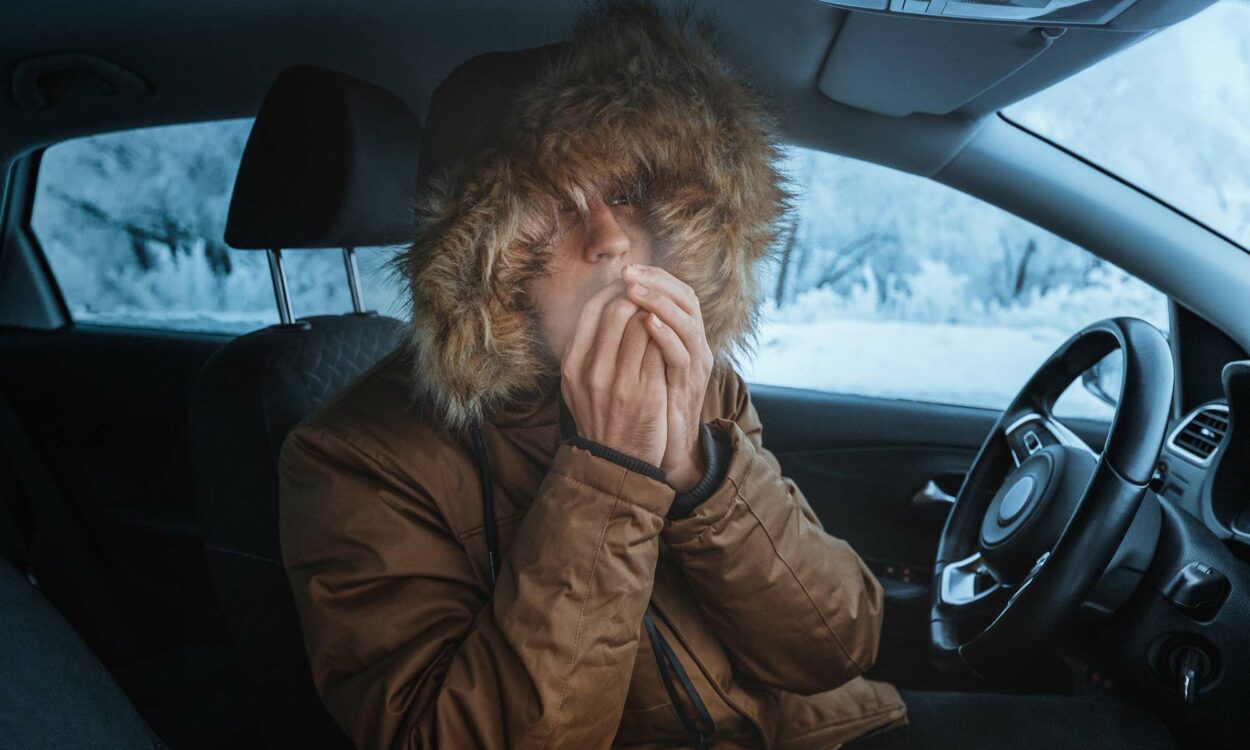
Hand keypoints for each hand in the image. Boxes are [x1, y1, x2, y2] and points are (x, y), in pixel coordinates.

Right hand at [560, 280, 668, 467]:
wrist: (615, 462)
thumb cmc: (600, 418)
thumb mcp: (578, 386)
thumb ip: (584, 351)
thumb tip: (599, 308)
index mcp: (572, 365)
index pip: (591, 310)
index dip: (612, 291)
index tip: (628, 286)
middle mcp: (592, 371)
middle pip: (616, 311)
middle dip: (637, 295)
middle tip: (651, 293)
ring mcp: (619, 382)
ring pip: (641, 325)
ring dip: (655, 312)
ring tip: (662, 311)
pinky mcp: (646, 393)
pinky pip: (659, 349)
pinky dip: (666, 335)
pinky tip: (673, 333)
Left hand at [622, 265, 712, 491]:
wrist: (666, 448)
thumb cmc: (650, 405)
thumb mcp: (640, 363)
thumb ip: (632, 336)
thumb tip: (606, 305)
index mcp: (683, 335)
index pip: (676, 290)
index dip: (653, 276)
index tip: (626, 267)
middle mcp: (695, 344)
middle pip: (686, 297)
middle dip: (656, 281)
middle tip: (629, 272)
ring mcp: (696, 364)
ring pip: (687, 321)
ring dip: (660, 302)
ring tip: (635, 289)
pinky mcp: (690, 386)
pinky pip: (682, 354)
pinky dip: (666, 336)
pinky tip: (649, 322)